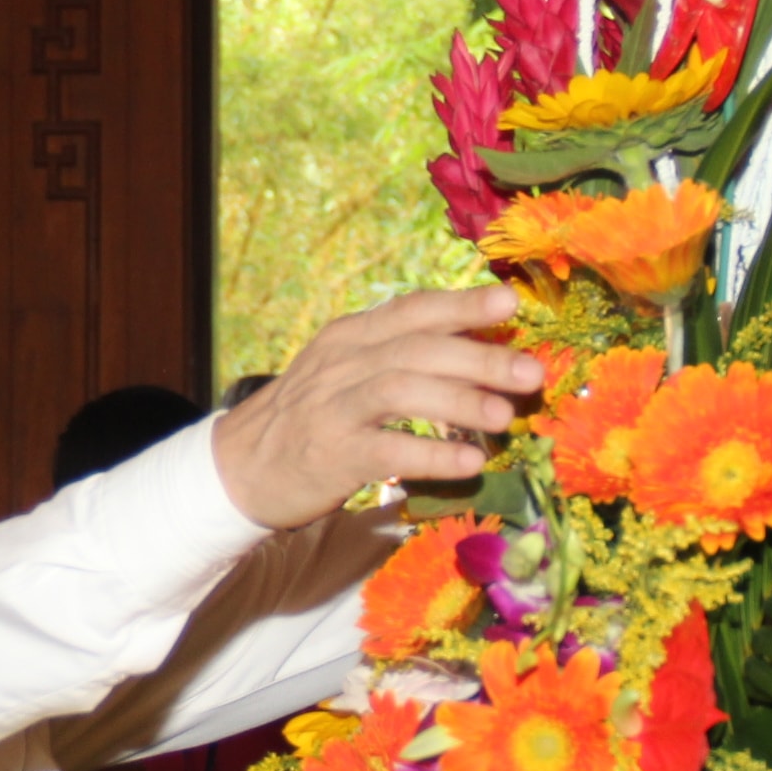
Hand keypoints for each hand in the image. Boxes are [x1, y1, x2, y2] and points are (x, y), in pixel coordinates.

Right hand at [209, 285, 540, 529]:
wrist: (240, 467)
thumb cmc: (311, 419)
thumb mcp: (346, 373)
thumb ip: (400, 360)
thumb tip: (480, 356)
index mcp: (351, 337)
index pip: (412, 311)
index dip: (462, 305)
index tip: (511, 303)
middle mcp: (341, 363)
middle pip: (417, 349)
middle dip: (479, 359)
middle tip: (531, 373)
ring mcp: (333, 407)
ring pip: (402, 390)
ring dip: (459, 401)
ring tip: (505, 418)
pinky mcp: (331, 454)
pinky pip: (388, 449)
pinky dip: (432, 453)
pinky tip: (468, 463)